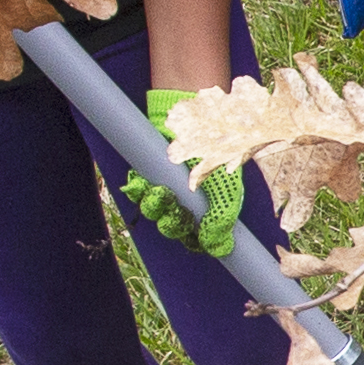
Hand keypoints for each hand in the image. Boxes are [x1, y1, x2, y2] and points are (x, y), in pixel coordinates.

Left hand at [131, 94, 246, 253]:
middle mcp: (183, 200)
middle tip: (177, 212)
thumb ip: (222, 218)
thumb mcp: (226, 186)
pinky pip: (137, 190)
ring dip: (154, 208)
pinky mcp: (147, 172)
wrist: (198, 116)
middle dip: (171, 223)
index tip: (194, 240)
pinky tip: (144, 185)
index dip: (192, 240)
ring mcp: (164, 186)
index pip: (194, 235)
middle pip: (170, 226)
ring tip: (161, 195)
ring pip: (152, 211)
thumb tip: (219, 248)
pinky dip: (138, 190)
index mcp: (204, 206)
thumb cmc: (217, 150)